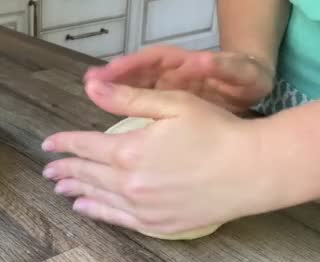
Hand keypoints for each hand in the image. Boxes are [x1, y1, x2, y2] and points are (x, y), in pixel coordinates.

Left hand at [42, 80, 266, 233]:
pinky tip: (83, 208)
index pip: (84, 146)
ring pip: (97, 197)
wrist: (251, 171)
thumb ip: (127, 100)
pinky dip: (96, 212)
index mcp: (128, 151)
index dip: (63, 144)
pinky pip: (117, 219)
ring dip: (75, 190)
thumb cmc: (215, 132)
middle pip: (87, 174)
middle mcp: (128, 183)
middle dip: (64, 170)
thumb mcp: (172, 104)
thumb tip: (91, 88)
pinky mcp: (156, 225)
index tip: (47, 145)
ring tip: (59, 188)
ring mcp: (141, 207)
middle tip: (48, 171)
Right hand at [84, 45, 274, 113]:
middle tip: (89, 82)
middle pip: (135, 72)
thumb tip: (202, 61)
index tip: (109, 71)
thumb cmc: (245, 79)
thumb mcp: (239, 73)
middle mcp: (167, 73)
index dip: (129, 65)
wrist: (251, 91)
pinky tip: (109, 122)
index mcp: (182, 63)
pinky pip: (140, 106)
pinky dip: (125, 111)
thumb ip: (222, 67)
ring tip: (90, 94)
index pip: (150, 60)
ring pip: (133, 88)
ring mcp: (164, 90)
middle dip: (112, 77)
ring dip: (112, 91)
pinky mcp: (165, 108)